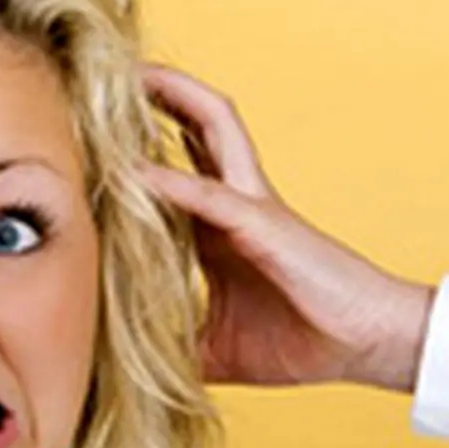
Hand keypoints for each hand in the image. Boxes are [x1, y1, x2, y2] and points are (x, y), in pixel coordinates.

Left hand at [139, 64, 434, 392]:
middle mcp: (231, 205)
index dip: (131, 150)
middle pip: (193, 130)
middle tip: (108, 76)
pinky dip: (173, 182)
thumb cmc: (298, 341)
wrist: (362, 346)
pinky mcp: (265, 226)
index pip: (168, 174)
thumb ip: (169, 346)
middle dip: (154, 99)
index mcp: (214, 230)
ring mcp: (251, 207)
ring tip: (134, 76)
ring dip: (174, 101)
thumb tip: (122, 371)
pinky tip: (136, 173)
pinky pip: (212, 194)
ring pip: (212, 132)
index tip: (85, 137)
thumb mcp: (212, 349)